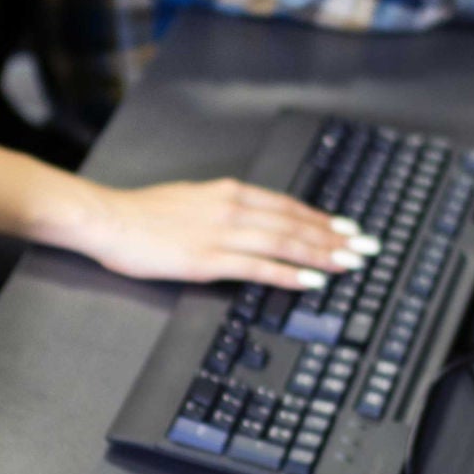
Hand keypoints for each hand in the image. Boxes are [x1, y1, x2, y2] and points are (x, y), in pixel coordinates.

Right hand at [76, 178, 377, 289]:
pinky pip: (258, 267)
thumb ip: (220, 210)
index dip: (320, 218)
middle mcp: (231, 208)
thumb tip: (246, 222)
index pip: (286, 205)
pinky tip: (311, 281)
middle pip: (294, 223)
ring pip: (284, 242)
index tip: (346, 228)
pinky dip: (289, 273)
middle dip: (334, 237)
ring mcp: (221, 233)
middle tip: (365, 247)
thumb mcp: (190, 201)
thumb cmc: (141, 214)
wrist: (108, 219)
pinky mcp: (208, 259)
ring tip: (349, 263)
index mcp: (227, 192)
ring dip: (321, 254)